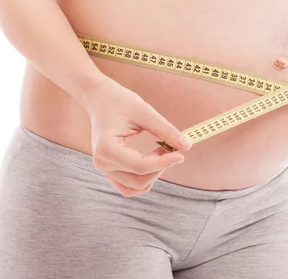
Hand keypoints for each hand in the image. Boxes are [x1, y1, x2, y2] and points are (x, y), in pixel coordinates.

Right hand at [82, 75, 191, 196]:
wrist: (101, 99)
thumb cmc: (121, 102)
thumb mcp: (145, 112)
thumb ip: (165, 131)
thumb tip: (186, 146)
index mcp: (106, 148)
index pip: (140, 166)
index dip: (164, 163)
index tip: (181, 155)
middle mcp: (102, 163)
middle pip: (138, 181)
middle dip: (159, 168)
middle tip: (170, 149)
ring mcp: (104, 168)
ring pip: (133, 188)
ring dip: (152, 176)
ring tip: (160, 154)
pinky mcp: (109, 169)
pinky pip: (128, 186)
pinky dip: (144, 179)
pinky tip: (153, 161)